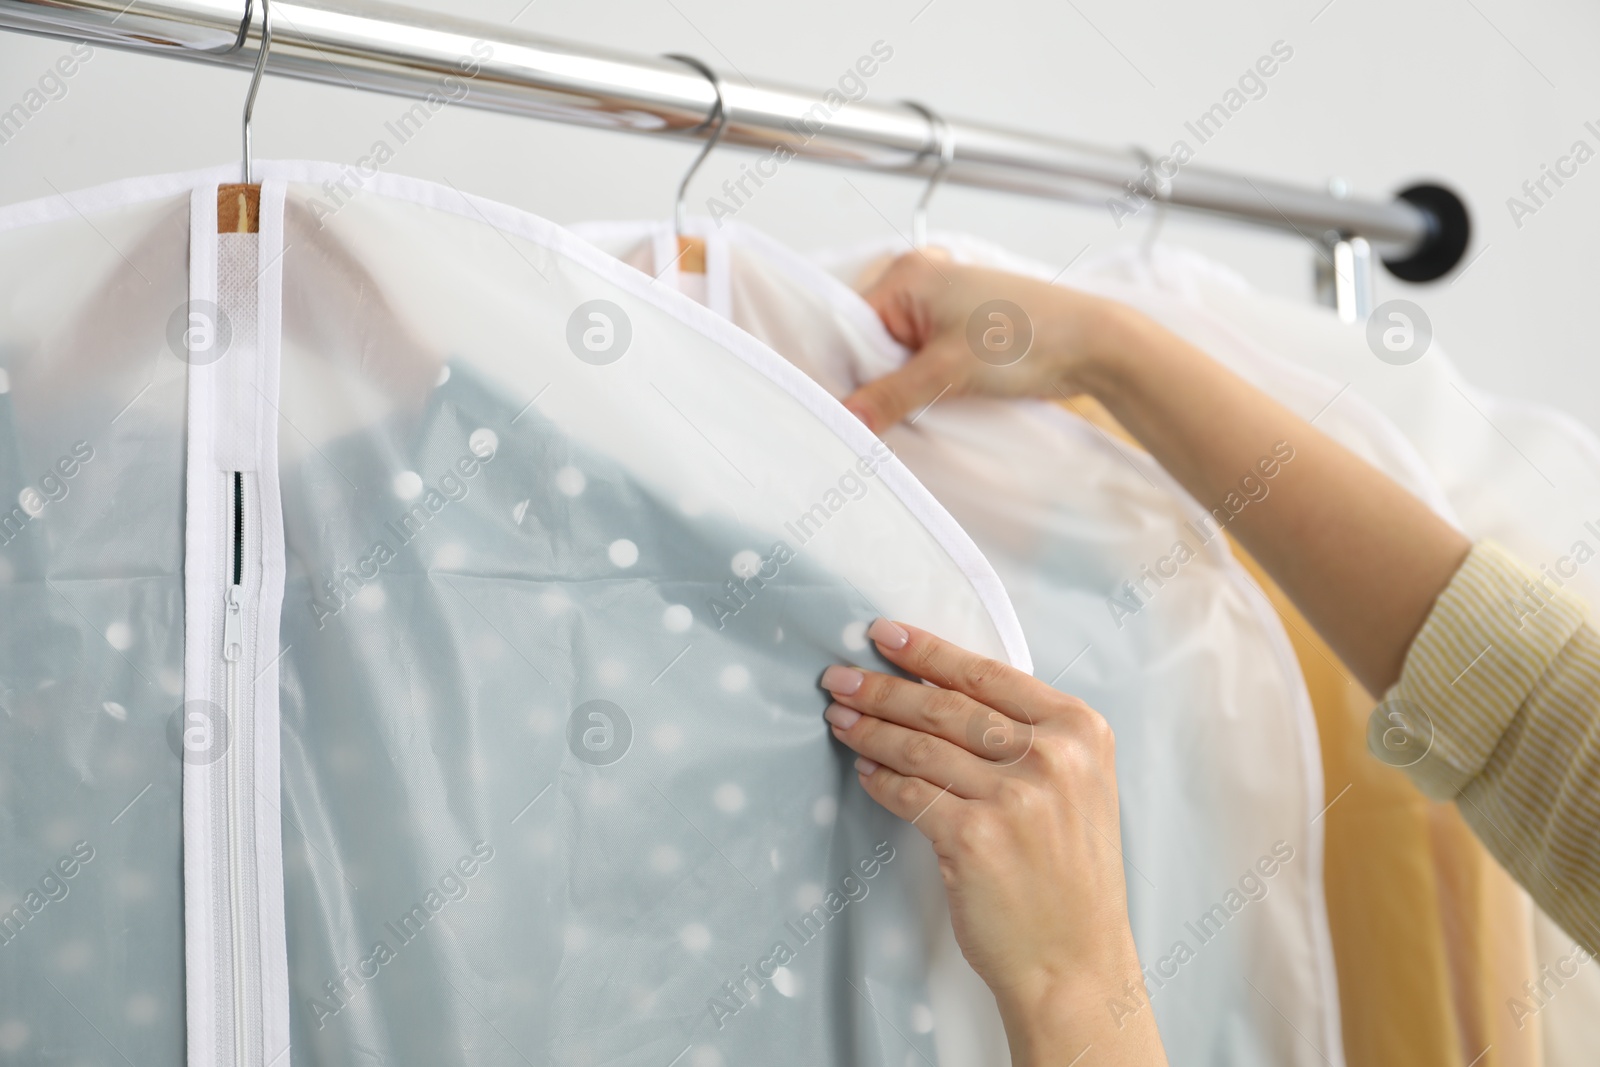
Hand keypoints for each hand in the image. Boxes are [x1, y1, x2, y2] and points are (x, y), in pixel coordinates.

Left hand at [820, 619, 1167, 1065]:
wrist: (1075, 961)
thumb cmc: (1069, 874)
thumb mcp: (1076, 787)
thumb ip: (1027, 736)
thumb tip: (939, 689)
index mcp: (1080, 731)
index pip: (988, 674)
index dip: (928, 651)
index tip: (883, 634)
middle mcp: (1052, 757)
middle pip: (947, 707)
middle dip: (883, 687)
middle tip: (839, 676)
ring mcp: (1014, 797)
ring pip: (920, 746)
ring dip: (869, 729)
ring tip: (838, 717)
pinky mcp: (974, 837)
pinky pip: (909, 794)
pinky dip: (880, 780)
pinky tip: (863, 771)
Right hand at [842, 252, 1126, 432]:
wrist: (1092, 347)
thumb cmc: (1028, 337)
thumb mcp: (947, 372)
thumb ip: (890, 397)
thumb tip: (847, 419)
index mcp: (908, 274)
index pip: (851, 326)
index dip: (848, 370)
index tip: (847, 409)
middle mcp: (920, 283)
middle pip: (871, 343)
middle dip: (877, 381)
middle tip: (880, 416)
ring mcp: (941, 309)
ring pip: (898, 359)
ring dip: (903, 388)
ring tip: (916, 407)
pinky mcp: (960, 333)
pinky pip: (922, 364)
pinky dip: (923, 387)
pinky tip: (932, 404)